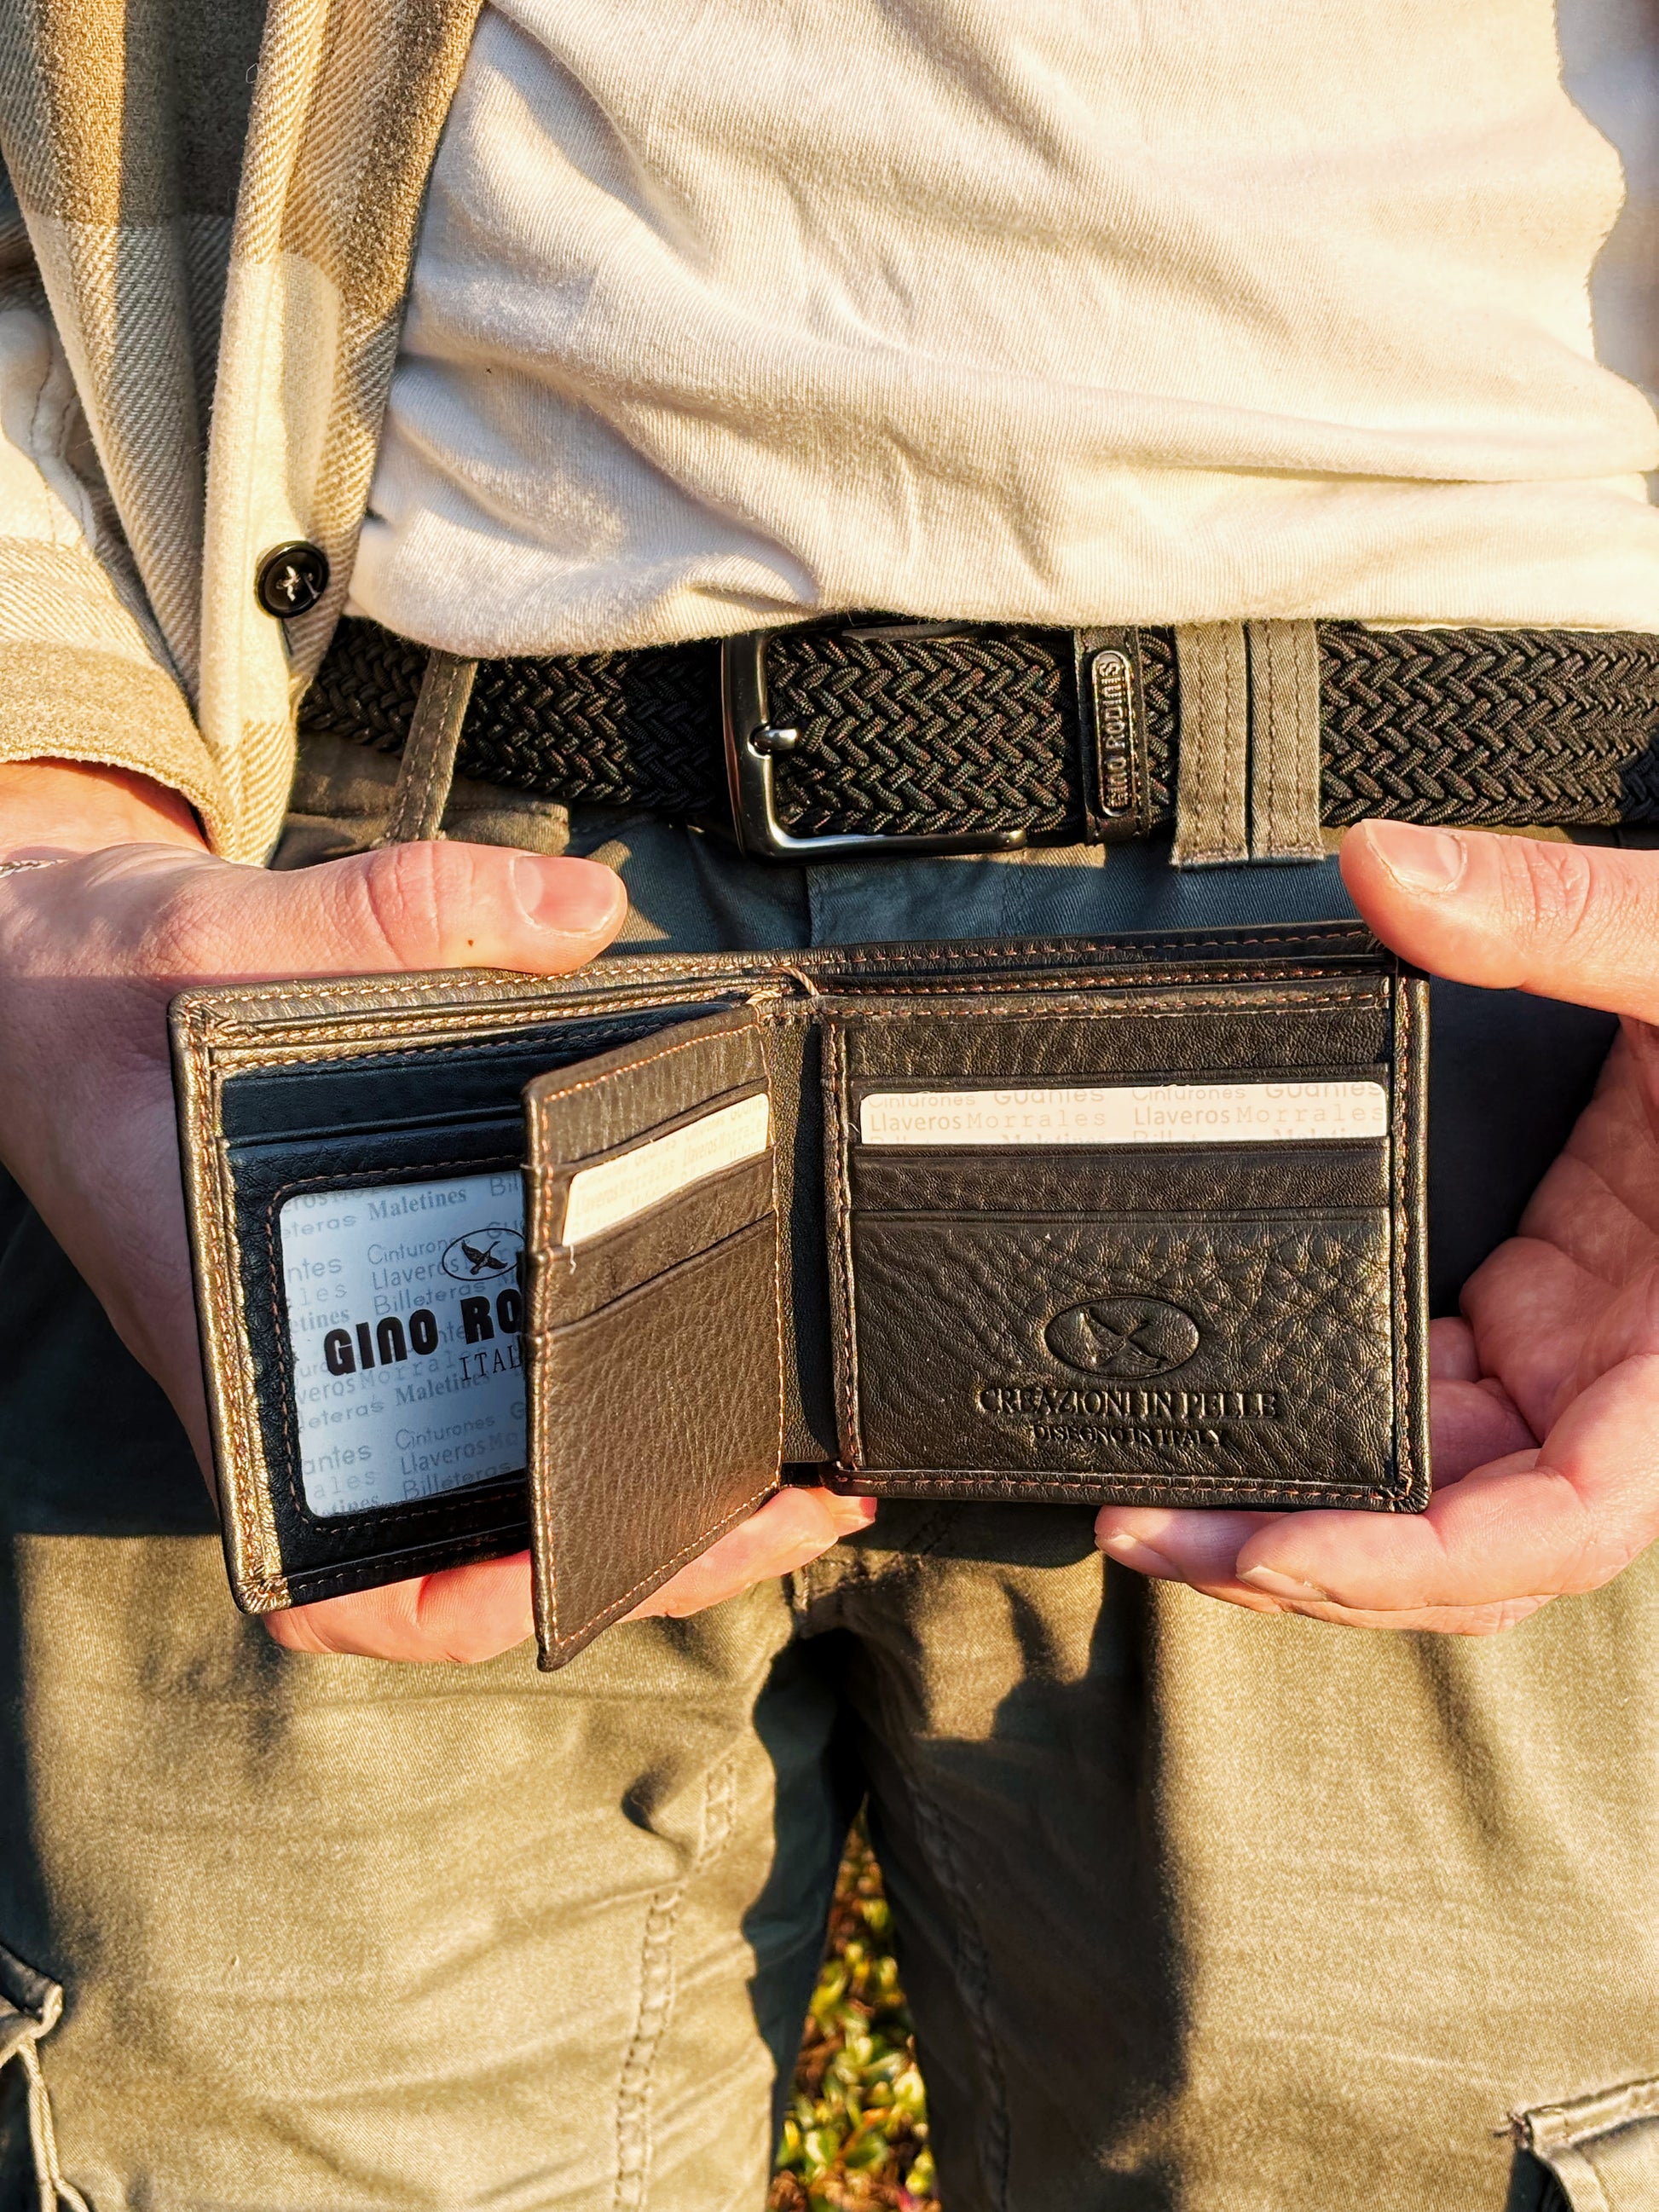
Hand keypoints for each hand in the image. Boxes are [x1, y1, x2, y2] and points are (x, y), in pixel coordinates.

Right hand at [0, 762, 869, 1662]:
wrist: (51, 976)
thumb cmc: (105, 991)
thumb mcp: (228, 930)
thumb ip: (395, 910)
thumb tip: (576, 911)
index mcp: (240, 1341)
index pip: (331, 1566)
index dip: (454, 1601)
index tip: (580, 1574)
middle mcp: (296, 1376)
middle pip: (463, 1541)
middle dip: (625, 1549)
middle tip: (782, 1510)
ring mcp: (340, 1350)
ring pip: (490, 1479)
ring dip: (627, 1491)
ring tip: (775, 1461)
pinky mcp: (375, 1298)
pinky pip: (486, 1387)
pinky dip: (584, 1395)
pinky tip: (686, 1351)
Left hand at [1096, 820, 1658, 1633]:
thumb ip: (1564, 918)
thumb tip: (1387, 868)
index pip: (1559, 1522)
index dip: (1408, 1558)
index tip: (1264, 1547)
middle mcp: (1636, 1377)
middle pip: (1470, 1534)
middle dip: (1312, 1555)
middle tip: (1149, 1524)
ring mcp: (1591, 1346)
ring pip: (1449, 1481)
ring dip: (1316, 1500)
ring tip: (1166, 1483)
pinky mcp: (1555, 1299)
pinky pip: (1445, 1395)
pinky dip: (1350, 1412)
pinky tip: (1251, 1388)